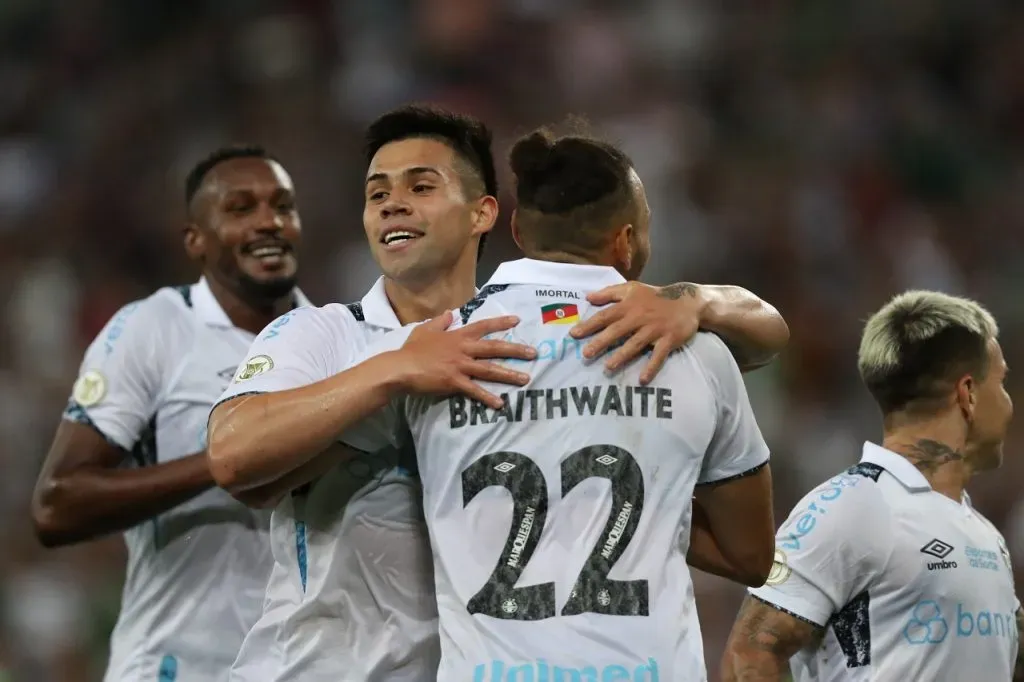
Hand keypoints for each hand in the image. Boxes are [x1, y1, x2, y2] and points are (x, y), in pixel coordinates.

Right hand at [392, 311, 535, 407]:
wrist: (401, 367)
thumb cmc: (411, 349)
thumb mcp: (425, 329)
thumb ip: (440, 321)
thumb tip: (450, 312)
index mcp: (457, 336)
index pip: (483, 326)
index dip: (500, 323)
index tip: (517, 321)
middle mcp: (463, 349)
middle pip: (493, 348)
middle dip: (515, 350)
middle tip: (533, 352)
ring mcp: (460, 366)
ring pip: (489, 369)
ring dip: (509, 374)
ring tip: (526, 379)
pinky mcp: (454, 382)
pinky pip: (474, 390)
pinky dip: (487, 397)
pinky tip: (500, 404)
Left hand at [569, 282, 704, 383]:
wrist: (688, 301)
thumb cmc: (655, 296)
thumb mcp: (632, 288)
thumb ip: (609, 292)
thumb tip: (587, 297)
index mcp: (629, 306)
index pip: (606, 315)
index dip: (590, 324)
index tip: (574, 334)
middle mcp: (639, 318)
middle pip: (617, 331)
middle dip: (601, 342)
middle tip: (586, 354)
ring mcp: (654, 329)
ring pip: (635, 344)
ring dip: (622, 356)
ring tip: (608, 367)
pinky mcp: (668, 340)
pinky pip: (658, 355)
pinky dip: (651, 367)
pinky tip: (642, 379)